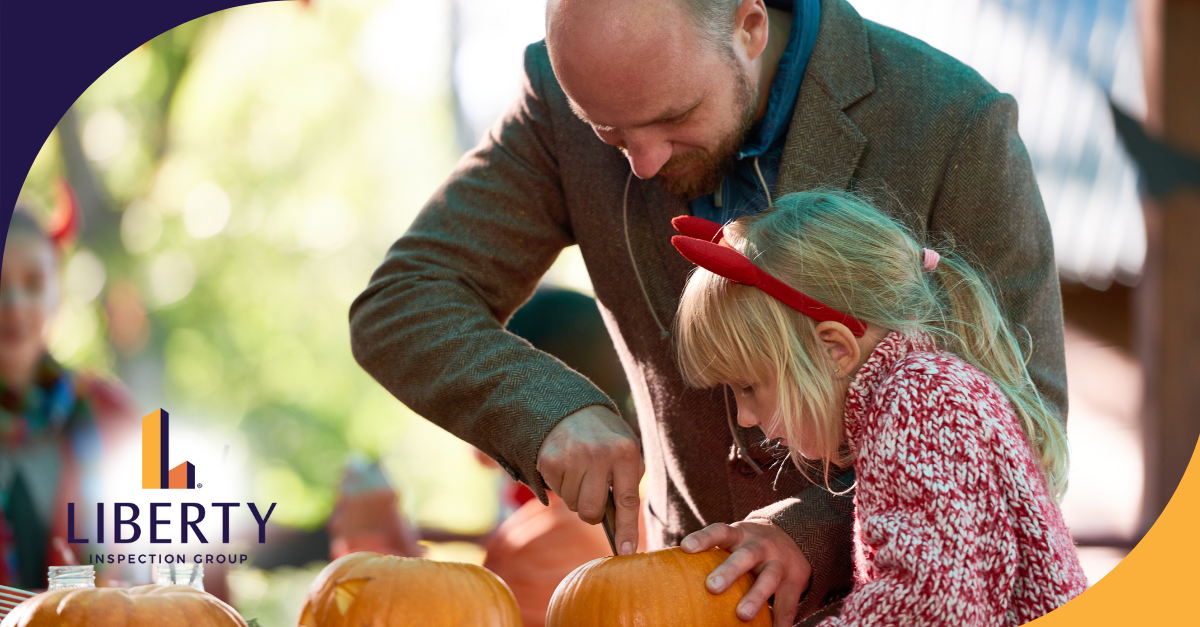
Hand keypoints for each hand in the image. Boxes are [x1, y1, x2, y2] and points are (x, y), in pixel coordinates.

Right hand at [537, 404, 643, 554]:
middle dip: (592, 512)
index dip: (627, 530)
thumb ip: (628, 480)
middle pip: (591, 511)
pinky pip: (555, 492)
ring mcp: (572, 457)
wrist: (571, 407)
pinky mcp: (549, 460)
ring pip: (572, 504)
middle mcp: (599, 454)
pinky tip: (566, 465)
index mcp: (625, 452)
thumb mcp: (626, 449)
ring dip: (575, 495)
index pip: (627, 501)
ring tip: (580, 471)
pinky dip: (560, 484)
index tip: (626, 552)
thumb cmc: (605, 437)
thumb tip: (622, 525)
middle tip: (592, 496)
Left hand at [682, 520, 811, 626]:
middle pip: (745, 556)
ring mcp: (779, 562)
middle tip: (712, 586)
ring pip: (768, 579)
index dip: (703, 538)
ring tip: (742, 615)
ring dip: (755, 597)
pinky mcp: (795, 580)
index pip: (719, 531)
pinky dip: (780, 620)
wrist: (794, 537)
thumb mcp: (734, 540)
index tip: (685, 547)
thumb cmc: (748, 545)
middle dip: (729, 571)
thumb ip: (712, 553)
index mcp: (740, 534)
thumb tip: (673, 575)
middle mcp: (760, 546)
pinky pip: (787, 603)